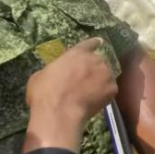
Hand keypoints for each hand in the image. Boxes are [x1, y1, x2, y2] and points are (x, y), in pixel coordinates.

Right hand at [24, 38, 116, 152]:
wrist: (60, 111)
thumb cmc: (45, 92)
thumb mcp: (41, 75)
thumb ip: (54, 70)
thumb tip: (56, 74)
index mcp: (77, 54)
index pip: (89, 44)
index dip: (93, 44)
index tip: (99, 42)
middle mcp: (95, 60)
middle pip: (98, 62)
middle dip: (93, 70)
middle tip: (84, 82)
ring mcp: (106, 73)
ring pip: (105, 76)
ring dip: (99, 82)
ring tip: (88, 94)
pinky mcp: (113, 88)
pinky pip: (109, 90)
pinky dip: (104, 95)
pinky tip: (93, 102)